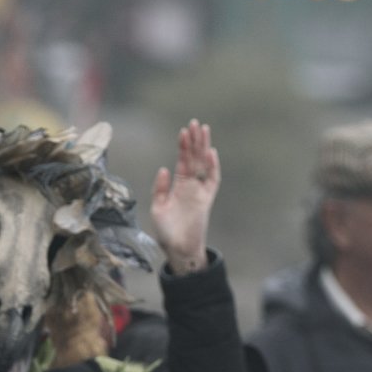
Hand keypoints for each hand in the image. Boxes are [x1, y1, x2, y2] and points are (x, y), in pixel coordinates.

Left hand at [151, 119, 220, 276]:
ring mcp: (200, 192)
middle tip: (195, 123)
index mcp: (178, 186)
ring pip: (204, 165)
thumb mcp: (158, 207)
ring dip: (203, 148)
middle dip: (194, 141)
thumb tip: (164, 168)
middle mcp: (190, 186)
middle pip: (194, 158)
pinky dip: (212, 167)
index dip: (183, 146)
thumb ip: (160, 188)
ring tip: (203, 130)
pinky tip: (210, 153)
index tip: (183, 131)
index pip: (182, 161)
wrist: (178, 249)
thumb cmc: (166, 231)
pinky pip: (212, 181)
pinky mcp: (206, 200)